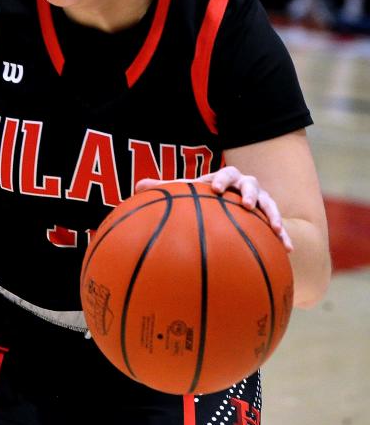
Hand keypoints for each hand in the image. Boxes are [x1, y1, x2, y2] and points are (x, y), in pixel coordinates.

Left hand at [136, 167, 292, 251]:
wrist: (236, 203)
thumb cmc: (207, 198)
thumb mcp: (190, 193)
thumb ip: (168, 190)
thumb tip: (137, 186)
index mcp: (224, 178)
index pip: (223, 175)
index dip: (219, 180)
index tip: (214, 188)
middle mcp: (245, 186)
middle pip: (249, 184)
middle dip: (248, 192)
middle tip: (245, 203)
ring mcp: (261, 200)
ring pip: (269, 204)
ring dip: (272, 214)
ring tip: (275, 227)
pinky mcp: (271, 217)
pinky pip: (280, 227)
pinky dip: (284, 236)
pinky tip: (288, 250)